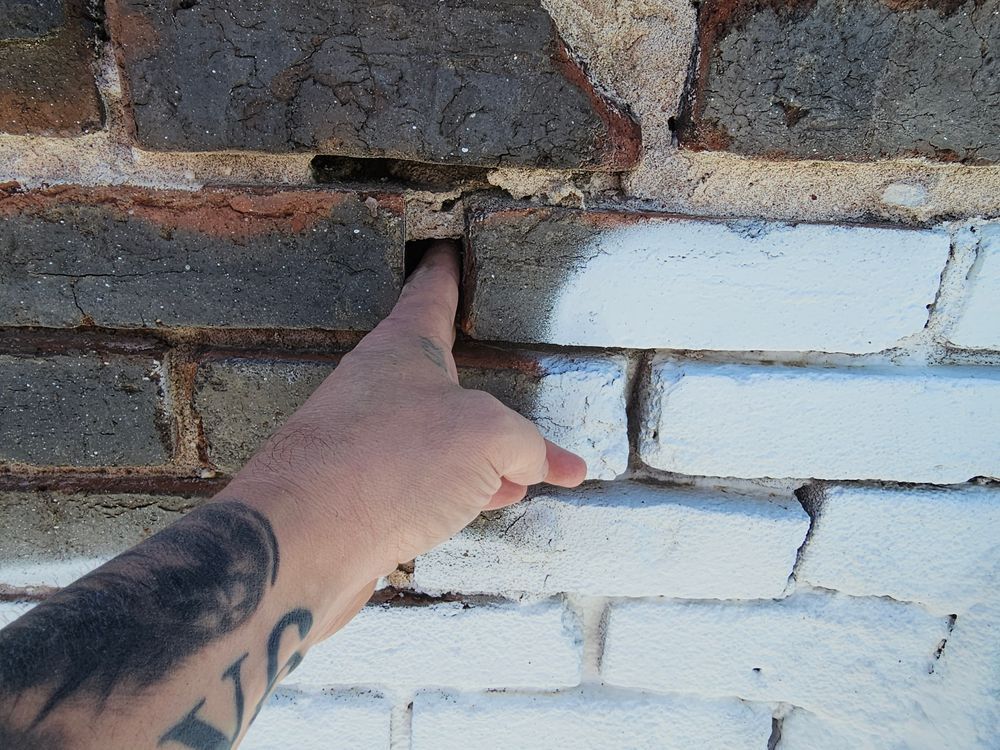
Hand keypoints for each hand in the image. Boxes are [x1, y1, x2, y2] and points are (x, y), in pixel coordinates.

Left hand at [226, 241, 586, 586]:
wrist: (303, 543)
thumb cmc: (391, 462)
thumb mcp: (486, 438)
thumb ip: (527, 444)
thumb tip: (548, 466)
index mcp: (402, 348)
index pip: (431, 293)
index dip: (446, 270)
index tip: (447, 249)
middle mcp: (378, 388)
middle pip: (436, 373)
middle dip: (478, 382)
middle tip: (506, 371)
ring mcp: (365, 443)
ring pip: (435, 436)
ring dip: (482, 451)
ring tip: (528, 467)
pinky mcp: (361, 496)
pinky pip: (423, 481)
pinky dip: (464, 488)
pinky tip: (492, 501)